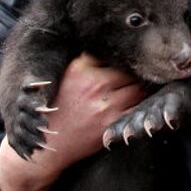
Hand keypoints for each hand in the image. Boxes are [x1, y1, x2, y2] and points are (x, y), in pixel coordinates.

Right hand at [0, 53, 146, 190]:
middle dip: (135, 73)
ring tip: (141, 88)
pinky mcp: (113, 124)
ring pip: (139, 89)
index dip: (122, 58)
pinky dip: (141, 105)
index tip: (127, 61)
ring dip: (142, 88)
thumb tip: (106, 48)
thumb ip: (86, 61)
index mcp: (81, 70)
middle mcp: (95, 85)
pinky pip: (137, 110)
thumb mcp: (64, 76)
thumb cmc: (56, 107)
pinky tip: (140, 103)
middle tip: (139, 75)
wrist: (48, 142)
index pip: (114, 55)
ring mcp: (106, 106)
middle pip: (130, 72)